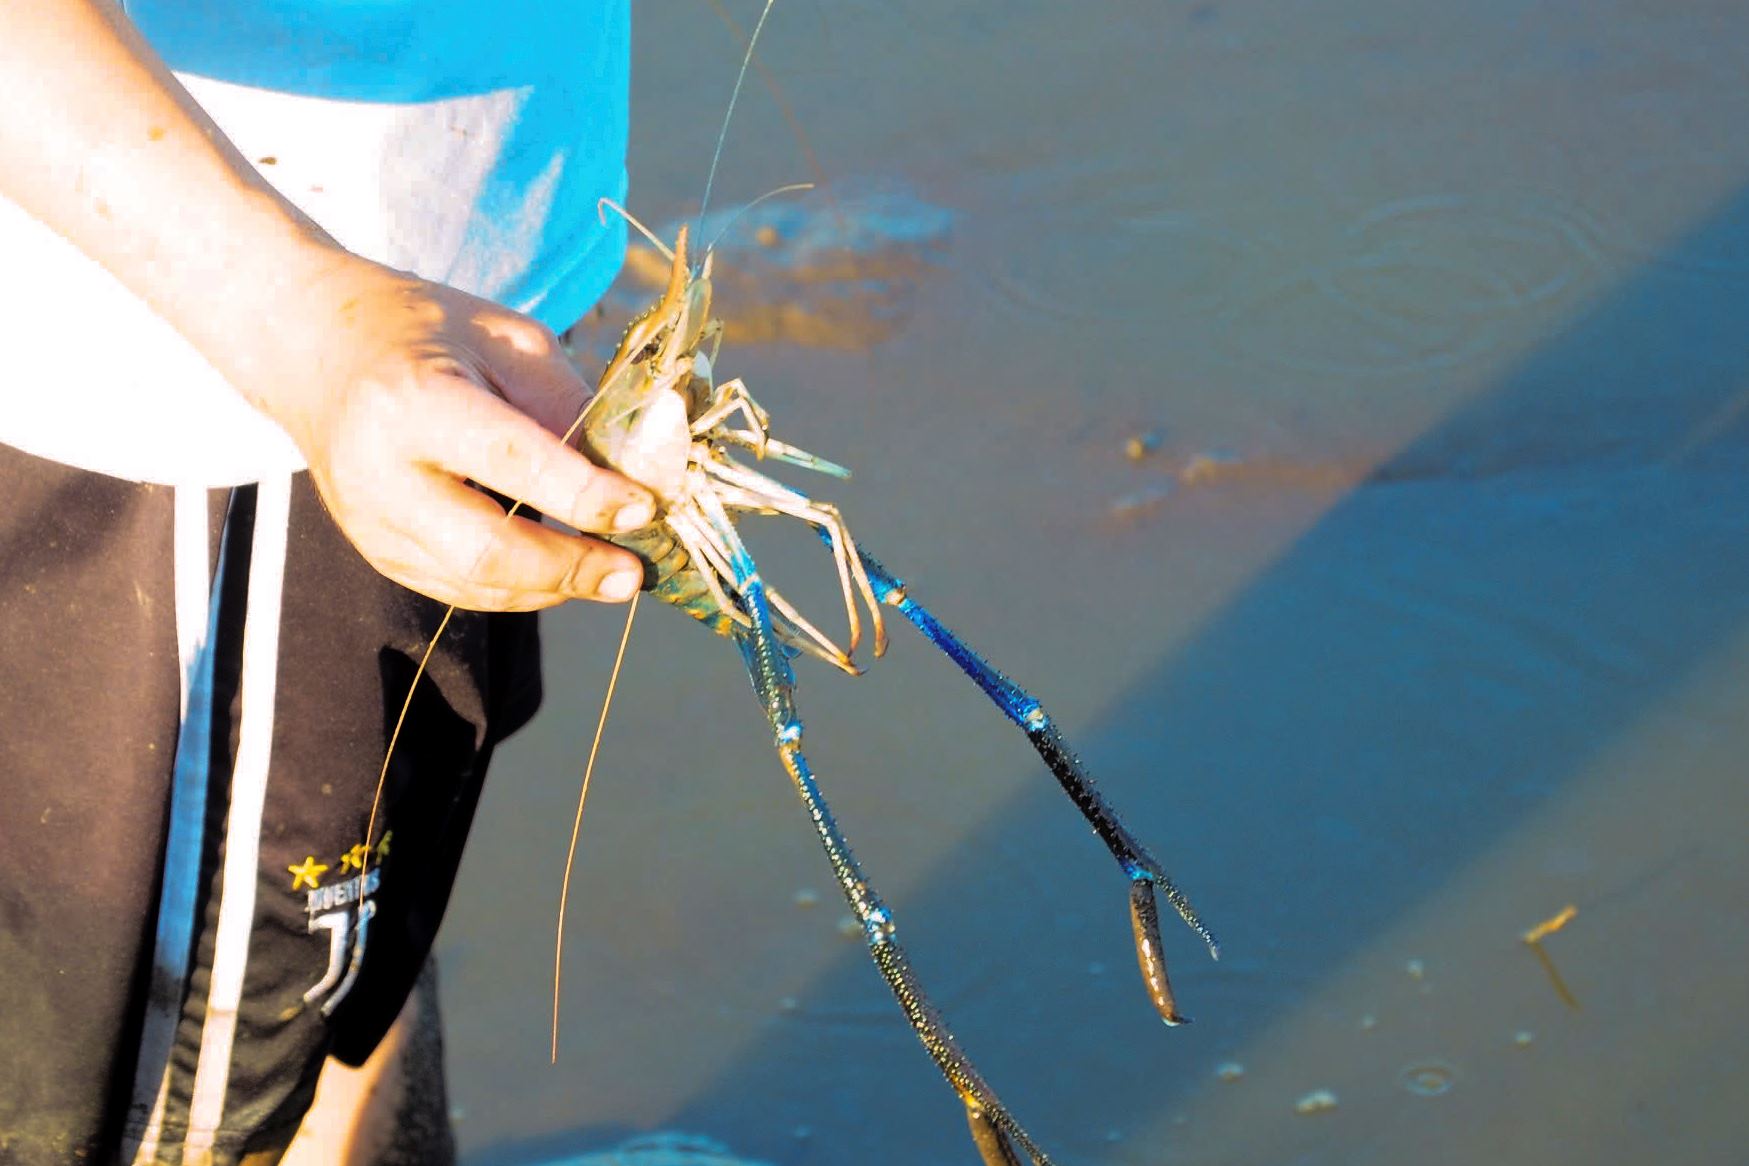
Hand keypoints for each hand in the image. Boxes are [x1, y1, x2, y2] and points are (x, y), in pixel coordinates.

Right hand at [252, 258, 655, 610]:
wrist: (312, 349)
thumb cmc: (425, 333)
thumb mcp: (507, 338)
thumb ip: (570, 403)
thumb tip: (641, 472)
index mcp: (412, 399)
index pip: (509, 461)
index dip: (584, 494)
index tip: (645, 507)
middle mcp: (379, 472)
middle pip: (485, 551)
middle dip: (570, 569)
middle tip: (633, 573)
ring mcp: (370, 521)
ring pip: (475, 585)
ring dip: (554, 587)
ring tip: (611, 573)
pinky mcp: (376, 550)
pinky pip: (458, 590)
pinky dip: (520, 588)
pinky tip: (561, 569)